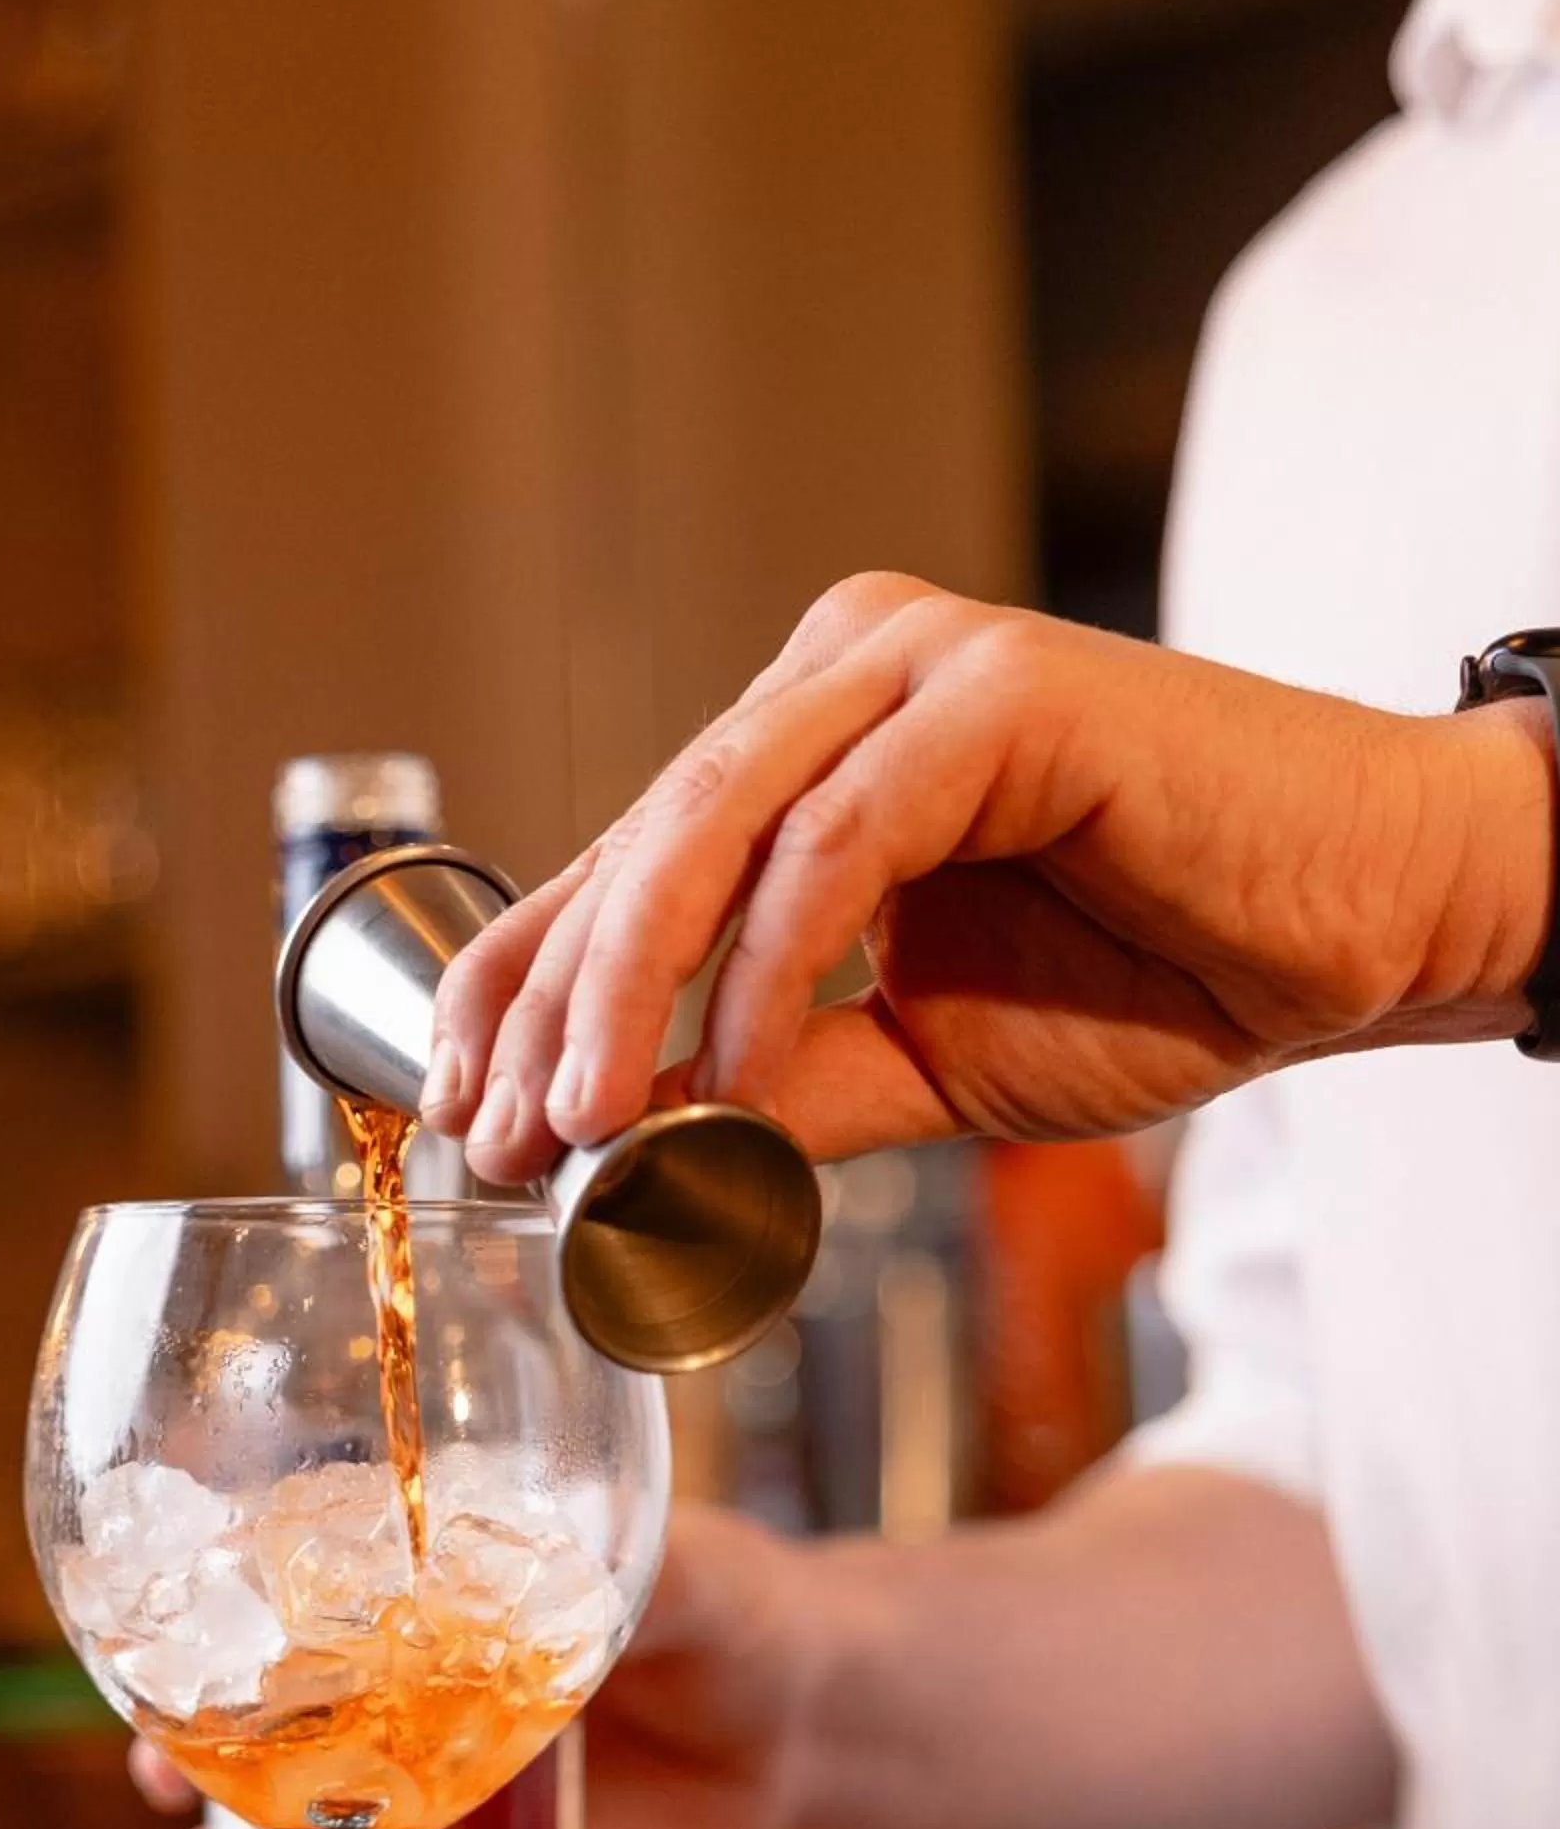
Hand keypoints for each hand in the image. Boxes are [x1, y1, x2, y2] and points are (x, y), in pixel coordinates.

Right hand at [128, 1501, 805, 1828]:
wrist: (800, 1723)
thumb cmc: (734, 1606)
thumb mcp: (678, 1575)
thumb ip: (611, 1570)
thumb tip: (559, 1545)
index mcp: (434, 1569)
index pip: (293, 1578)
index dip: (220, 1607)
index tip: (171, 1637)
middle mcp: (405, 1662)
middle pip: (260, 1695)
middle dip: (192, 1732)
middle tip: (158, 1768)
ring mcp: (424, 1761)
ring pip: (292, 1800)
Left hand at [423, 574, 1556, 1173]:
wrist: (1362, 930)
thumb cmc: (1161, 971)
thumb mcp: (921, 1060)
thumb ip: (781, 1089)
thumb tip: (640, 1158)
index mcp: (805, 750)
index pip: (619, 871)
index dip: (523, 994)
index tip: (466, 1116)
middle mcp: (840, 682)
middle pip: (638, 847)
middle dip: (549, 1009)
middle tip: (504, 1140)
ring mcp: (913, 669)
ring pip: (711, 830)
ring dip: (629, 991)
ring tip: (583, 1126)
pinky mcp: (995, 693)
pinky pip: (837, 841)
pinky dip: (770, 969)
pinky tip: (733, 1077)